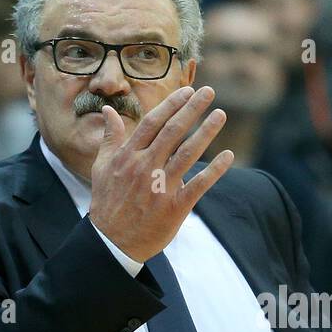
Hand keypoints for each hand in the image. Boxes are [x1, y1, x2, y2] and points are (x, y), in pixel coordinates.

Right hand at [87, 85, 233, 262]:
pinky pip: (199, 185)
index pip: (153, 123)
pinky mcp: (175, 207)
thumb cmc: (108, 202)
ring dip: (206, 132)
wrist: (112, 241)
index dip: (171, 105)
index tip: (187, 90)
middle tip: (209, 92)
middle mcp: (145, 167)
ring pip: (188, 153)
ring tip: (220, 114)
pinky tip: (229, 155)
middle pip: (172, 132)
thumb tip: (108, 111)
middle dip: (192, 109)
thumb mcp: (102, 167)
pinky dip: (214, 170)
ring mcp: (161, 187)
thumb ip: (110, 138)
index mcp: (128, 156)